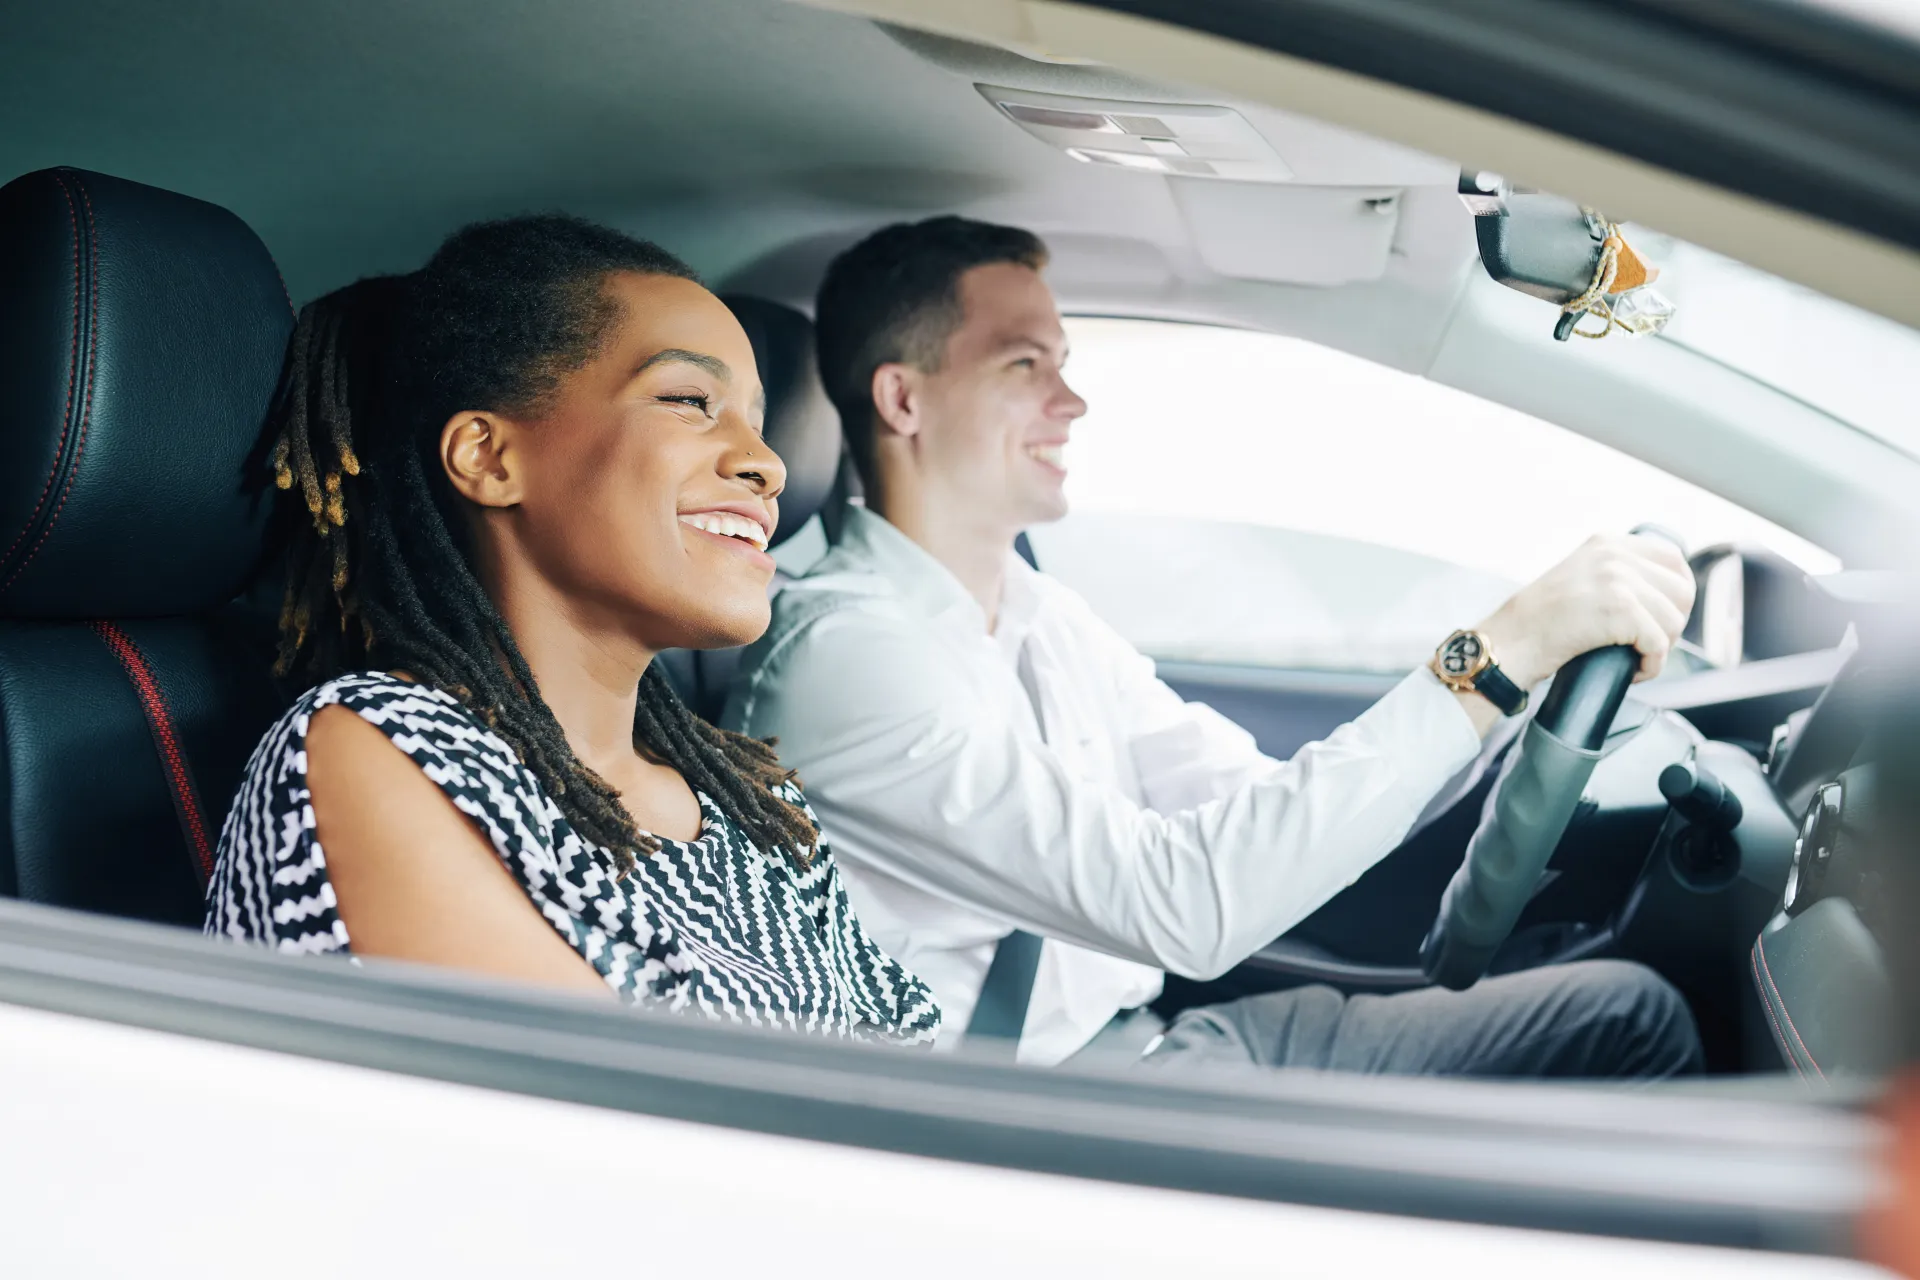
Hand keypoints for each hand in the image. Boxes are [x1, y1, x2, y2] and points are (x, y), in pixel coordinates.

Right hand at [1476, 533, 1696, 689]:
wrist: (1510, 643)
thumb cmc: (1539, 624)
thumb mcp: (1579, 578)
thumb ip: (1614, 573)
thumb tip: (1666, 594)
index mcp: (1607, 543)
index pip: (1673, 559)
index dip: (1678, 594)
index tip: (1663, 618)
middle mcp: (1614, 554)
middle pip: (1682, 591)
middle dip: (1672, 624)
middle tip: (1646, 644)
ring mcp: (1617, 579)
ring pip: (1673, 621)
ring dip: (1659, 649)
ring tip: (1634, 658)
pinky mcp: (1619, 610)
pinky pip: (1659, 645)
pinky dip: (1650, 666)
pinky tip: (1631, 671)